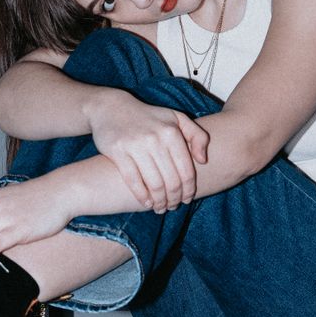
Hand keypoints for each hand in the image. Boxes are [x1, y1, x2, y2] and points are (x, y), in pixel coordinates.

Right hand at [87, 88, 208, 211]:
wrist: (112, 108)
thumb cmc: (149, 117)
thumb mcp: (176, 118)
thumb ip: (198, 135)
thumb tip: (203, 160)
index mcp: (172, 132)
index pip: (186, 170)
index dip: (188, 190)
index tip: (187, 199)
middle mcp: (155, 139)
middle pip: (171, 181)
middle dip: (174, 199)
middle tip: (173, 206)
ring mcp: (135, 146)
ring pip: (154, 184)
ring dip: (160, 201)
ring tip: (161, 207)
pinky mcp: (118, 152)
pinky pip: (133, 181)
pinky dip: (142, 196)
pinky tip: (147, 203)